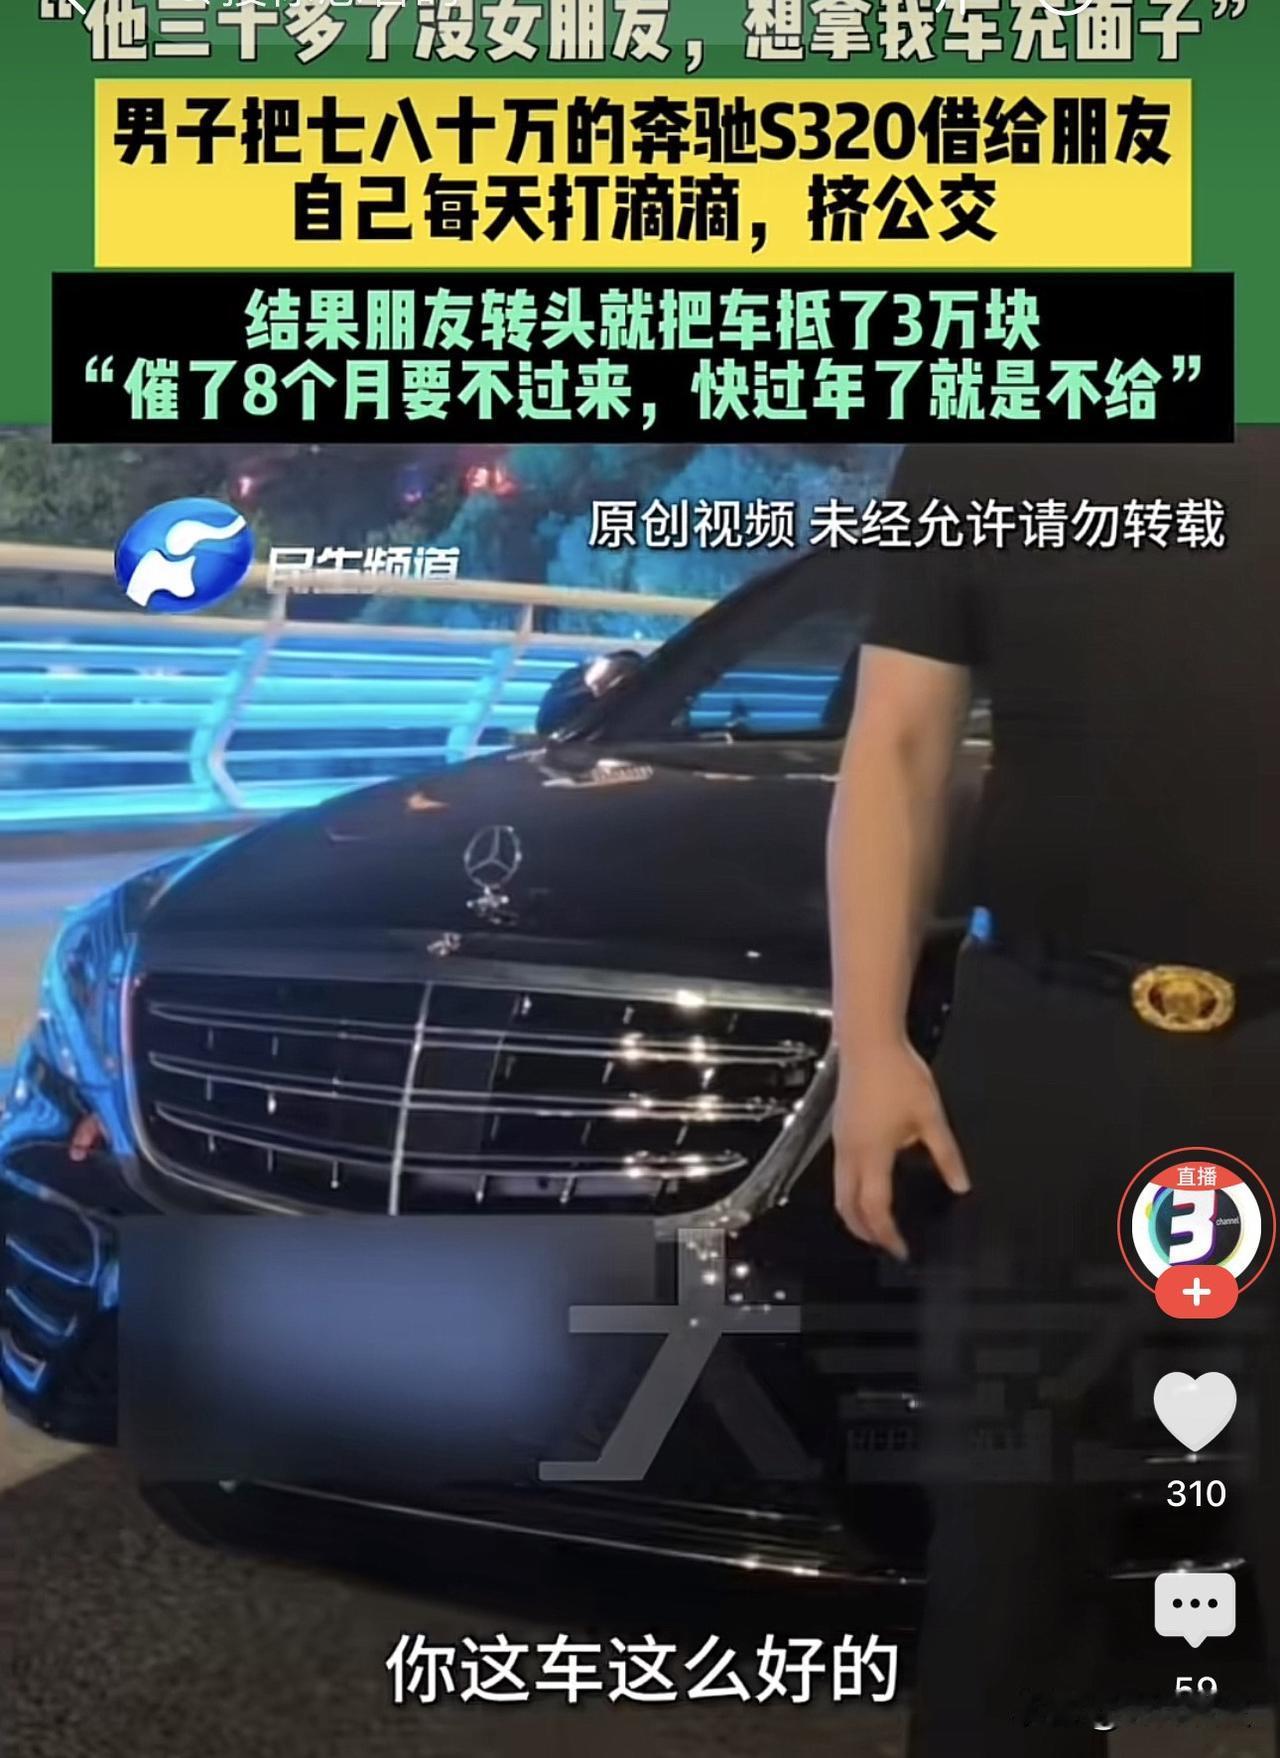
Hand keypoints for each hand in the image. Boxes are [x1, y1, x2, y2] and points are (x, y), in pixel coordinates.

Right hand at [832, 1042, 970, 1260]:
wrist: (868, 1042)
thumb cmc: (899, 1076)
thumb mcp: (931, 1116)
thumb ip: (946, 1154)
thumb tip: (961, 1185)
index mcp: (872, 1154)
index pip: (875, 1208)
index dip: (887, 1234)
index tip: (903, 1250)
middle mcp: (850, 1153)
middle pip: (847, 1207)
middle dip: (864, 1231)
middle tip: (888, 1244)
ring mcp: (840, 1141)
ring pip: (839, 1191)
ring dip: (855, 1213)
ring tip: (879, 1224)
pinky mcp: (839, 1130)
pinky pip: (839, 1174)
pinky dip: (852, 1193)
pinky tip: (871, 1189)